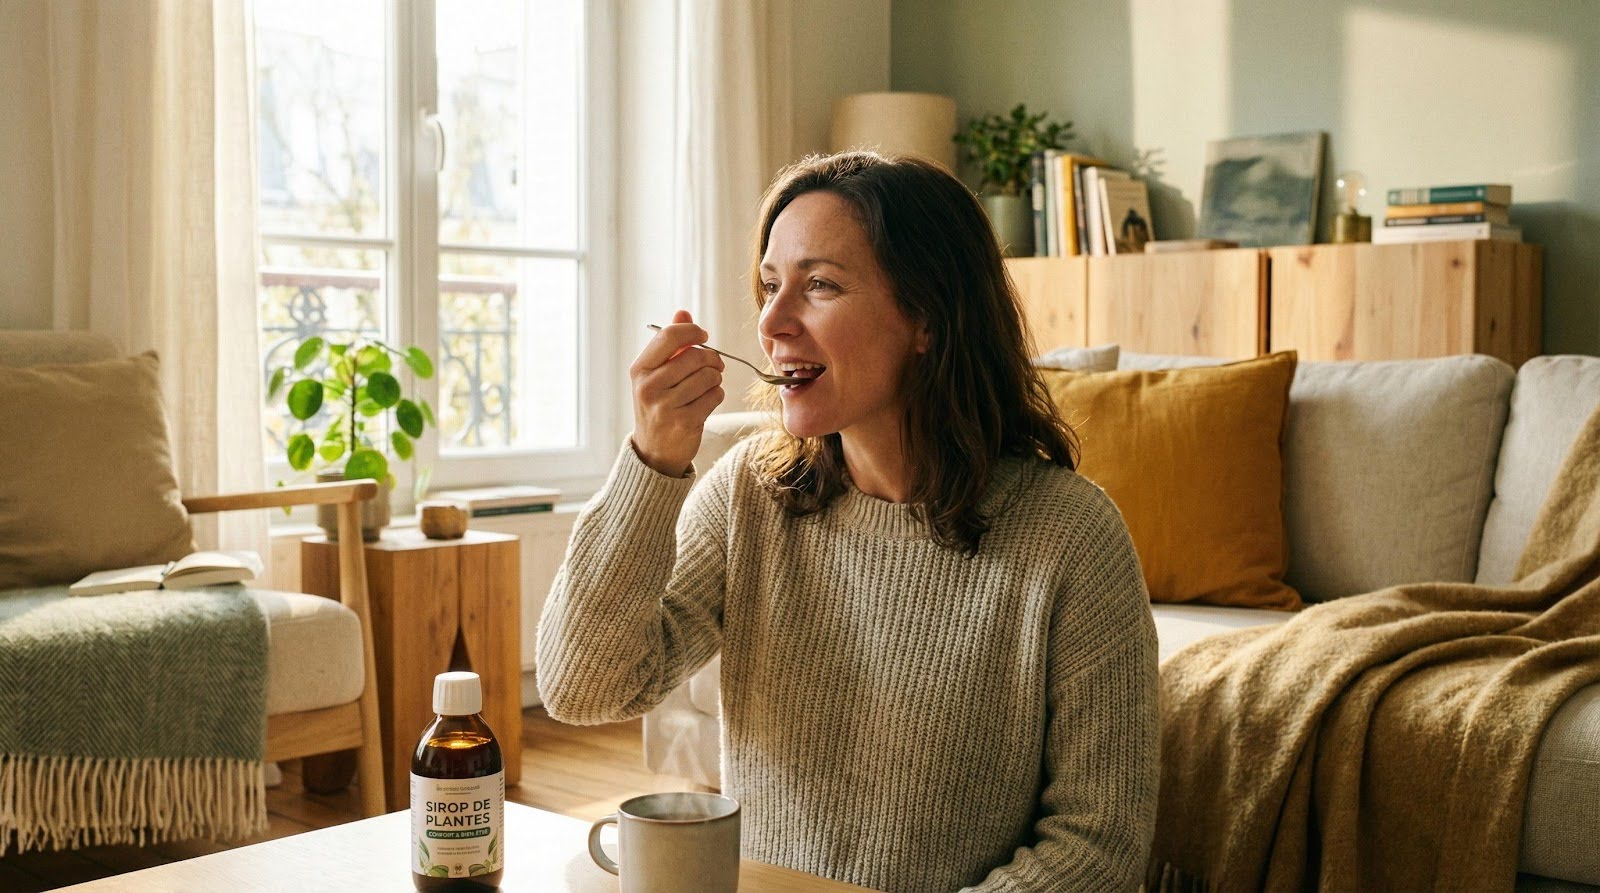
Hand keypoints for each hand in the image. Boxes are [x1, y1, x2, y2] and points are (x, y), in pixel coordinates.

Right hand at [630, 309, 724, 475]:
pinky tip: (708, 400)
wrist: (654, 451)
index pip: (670, 335)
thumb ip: (670, 343)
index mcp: (640, 369)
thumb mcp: (656, 374)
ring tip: (709, 384)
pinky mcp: (685, 422)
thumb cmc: (658, 404)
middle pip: (695, 356)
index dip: (693, 331)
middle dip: (712, 358)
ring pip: (708, 375)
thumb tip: (683, 313)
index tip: (703, 336)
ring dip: (716, 378)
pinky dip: (717, 394)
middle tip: (714, 364)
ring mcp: (665, 406)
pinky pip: (715, 395)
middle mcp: (649, 386)